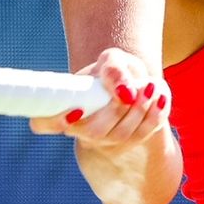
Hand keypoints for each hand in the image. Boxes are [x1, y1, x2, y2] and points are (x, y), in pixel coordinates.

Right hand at [27, 47, 169, 147]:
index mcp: (66, 106)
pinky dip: (155, 116)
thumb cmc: (115, 71)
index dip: (53, 122)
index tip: (76, 110)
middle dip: (117, 109)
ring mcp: (105, 142)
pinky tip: (160, 96)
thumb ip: (113, 68)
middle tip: (134, 86)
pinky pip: (142, 136)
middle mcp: (81, 129)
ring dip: (140, 110)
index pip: (42, 123)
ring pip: (121, 137)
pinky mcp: (129, 144)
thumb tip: (125, 93)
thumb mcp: (113, 60)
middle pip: (94, 132)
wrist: (134, 85)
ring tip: (151, 84)